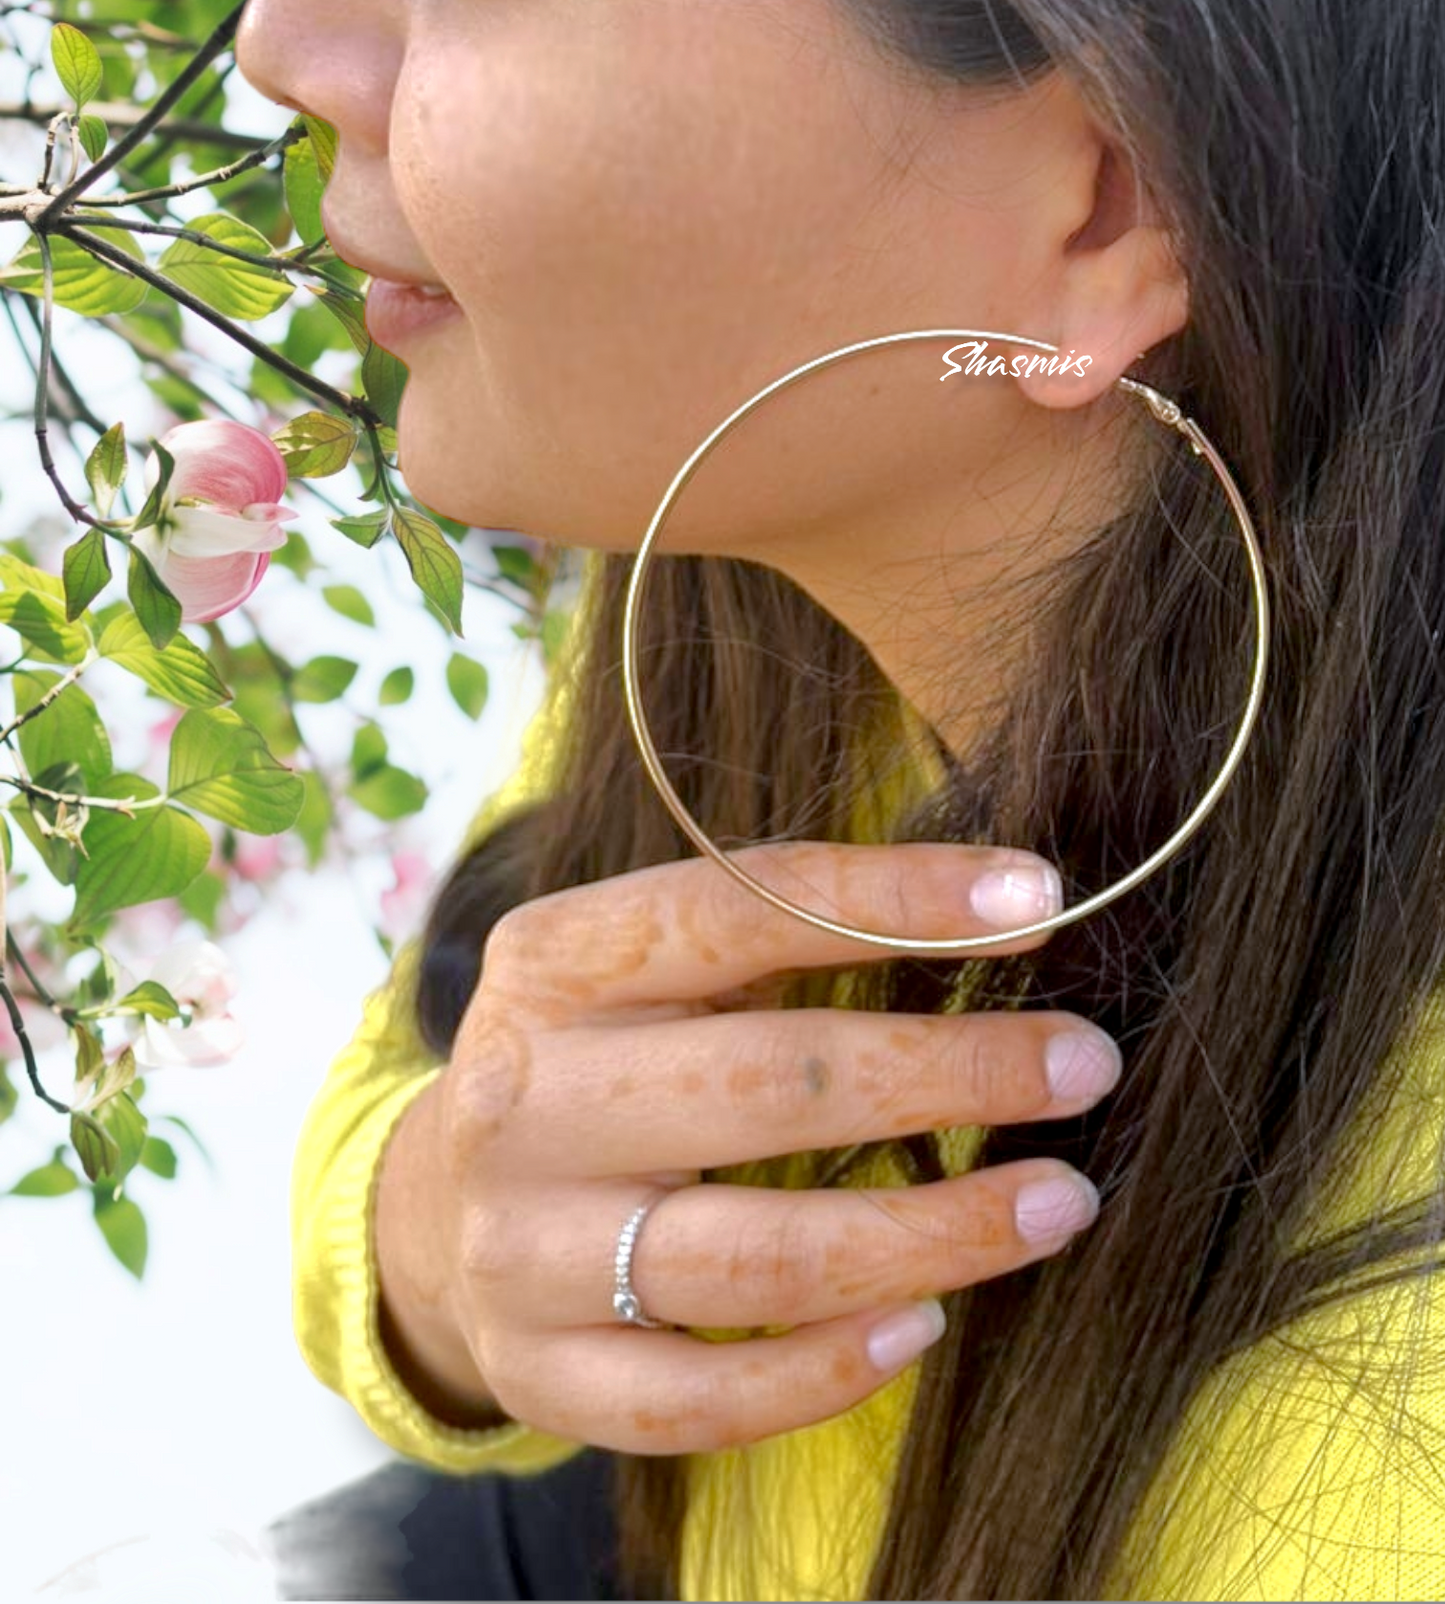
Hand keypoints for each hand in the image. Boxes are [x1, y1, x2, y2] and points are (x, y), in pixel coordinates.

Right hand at [431, 840, 1120, 1454]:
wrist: (438, 1214)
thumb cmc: (601, 1060)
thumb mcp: (642, 966)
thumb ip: (774, 935)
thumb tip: (995, 903)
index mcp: (551, 962)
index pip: (737, 908)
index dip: (893, 898)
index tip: (1037, 895)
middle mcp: (522, 1097)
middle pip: (764, 1083)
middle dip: (949, 1070)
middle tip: (1083, 1063)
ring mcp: (523, 1247)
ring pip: (754, 1255)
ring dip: (932, 1231)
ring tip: (1060, 1200)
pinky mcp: (543, 1374)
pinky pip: (702, 1399)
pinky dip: (827, 1371)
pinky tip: (926, 1325)